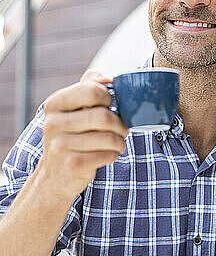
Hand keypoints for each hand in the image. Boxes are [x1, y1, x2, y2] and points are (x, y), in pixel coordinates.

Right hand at [38, 70, 128, 197]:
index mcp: (55, 104)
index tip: (110, 106)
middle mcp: (53, 123)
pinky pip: (108, 154)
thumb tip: (109, 78)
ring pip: (109, 137)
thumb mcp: (72, 110)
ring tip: (117, 143)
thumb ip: (88, 87)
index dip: (109, 98)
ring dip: (120, 141)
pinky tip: (108, 154)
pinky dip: (114, 154)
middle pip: (104, 116)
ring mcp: (61, 145)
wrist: (55, 176)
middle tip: (121, 129)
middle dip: (120, 123)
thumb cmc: (71, 137)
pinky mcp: (73, 165)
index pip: (92, 90)